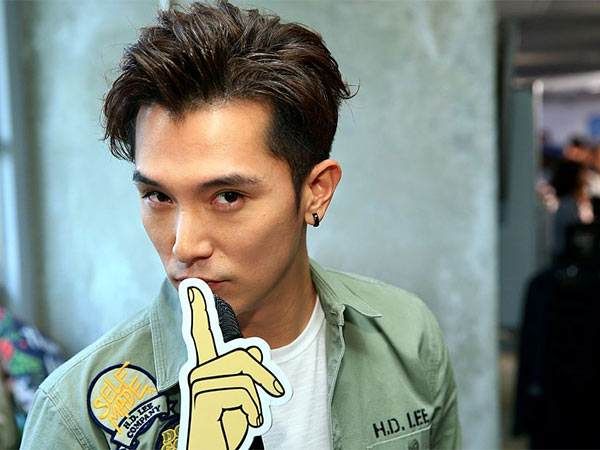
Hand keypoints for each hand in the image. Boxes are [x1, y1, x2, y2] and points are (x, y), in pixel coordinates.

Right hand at [180, 284, 285, 449]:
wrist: (213, 449)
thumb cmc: (226, 425)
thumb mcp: (242, 394)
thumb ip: (244, 369)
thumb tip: (253, 350)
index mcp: (206, 368)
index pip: (201, 333)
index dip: (197, 309)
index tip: (190, 286)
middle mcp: (198, 372)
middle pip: (243, 357)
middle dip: (264, 375)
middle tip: (276, 392)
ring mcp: (199, 385)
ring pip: (246, 375)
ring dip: (258, 400)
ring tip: (250, 415)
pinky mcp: (203, 399)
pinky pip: (243, 392)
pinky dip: (253, 410)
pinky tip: (244, 422)